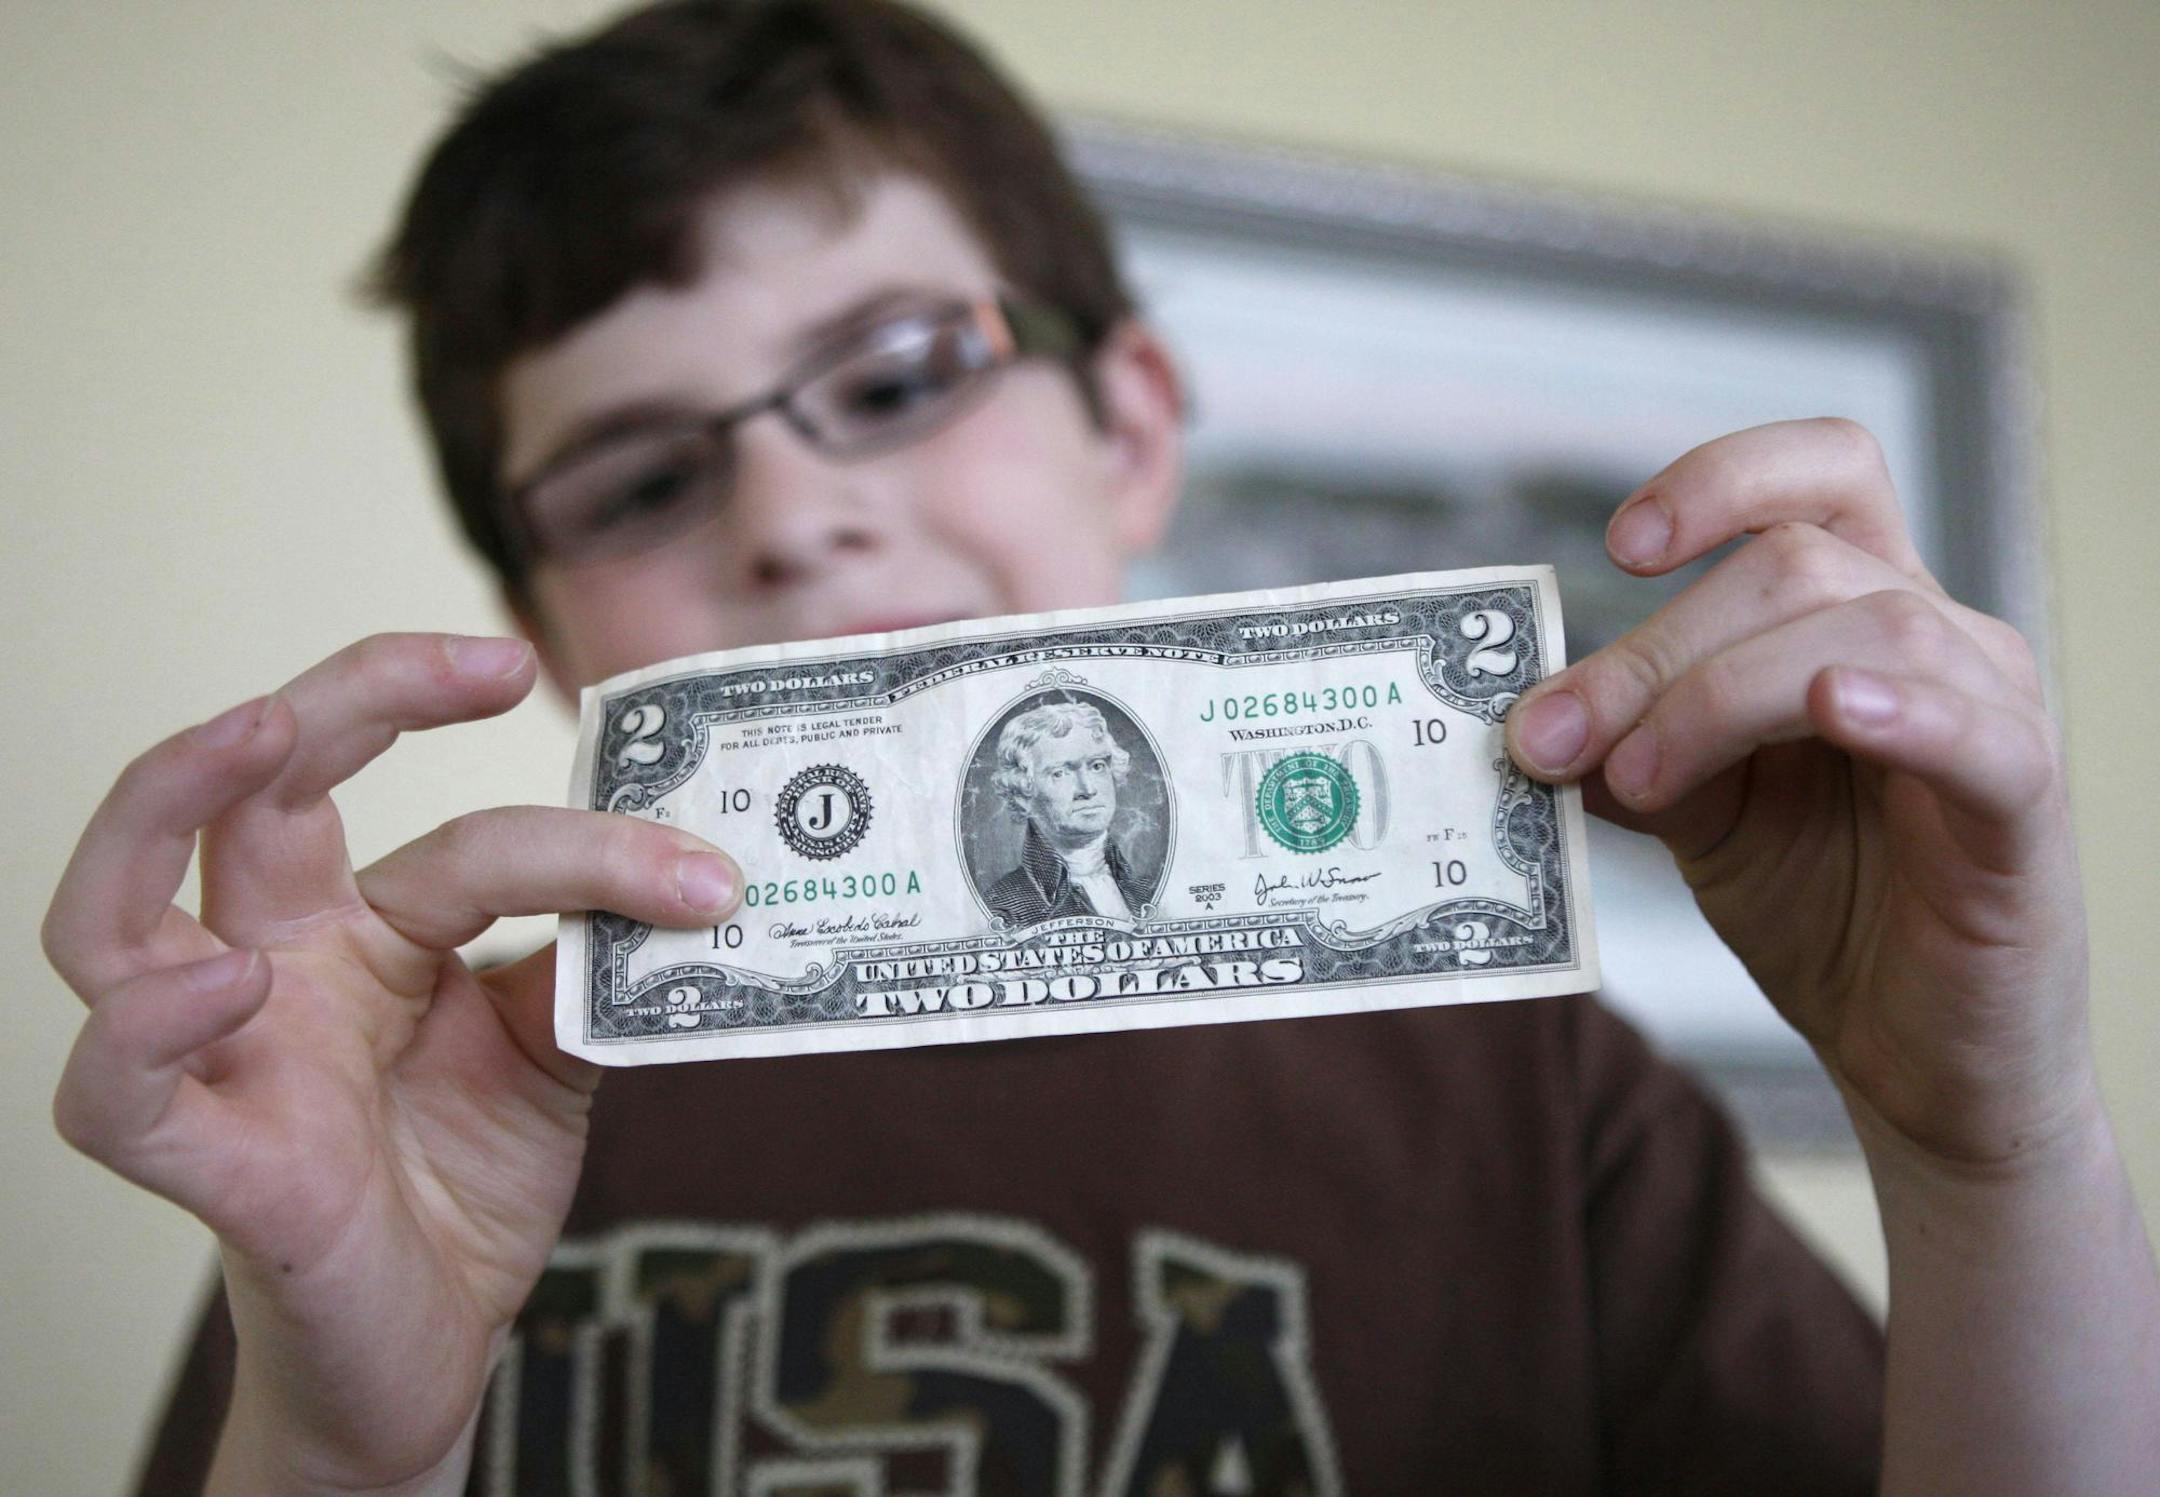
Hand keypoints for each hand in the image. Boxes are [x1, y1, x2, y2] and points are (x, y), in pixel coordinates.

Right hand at [42, 633, 742, 1491]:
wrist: (428, 1347)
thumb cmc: (462, 1184)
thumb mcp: (550, 1057)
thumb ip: (585, 965)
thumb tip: (683, 883)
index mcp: (361, 931)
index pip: (449, 838)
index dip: (572, 825)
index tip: (694, 852)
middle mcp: (275, 967)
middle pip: (246, 791)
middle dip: (345, 698)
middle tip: (478, 657)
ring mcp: (224, 1058)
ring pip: (110, 912)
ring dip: (164, 798)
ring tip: (259, 731)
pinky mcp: (205, 1162)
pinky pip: (117, 1090)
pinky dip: (151, 1028)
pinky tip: (229, 986)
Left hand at [1505, 419, 2088, 1172]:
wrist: (1916, 1055)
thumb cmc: (1827, 910)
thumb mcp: (1700, 817)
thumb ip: (1630, 752)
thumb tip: (1530, 719)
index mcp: (1855, 614)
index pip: (1818, 476)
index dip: (1722, 477)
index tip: (1620, 544)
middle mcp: (1934, 636)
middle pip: (1795, 565)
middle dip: (1655, 648)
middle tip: (1552, 737)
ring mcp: (1991, 712)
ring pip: (1865, 631)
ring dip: (1721, 694)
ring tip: (1634, 778)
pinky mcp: (2025, 805)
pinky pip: (1979, 732)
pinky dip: (1902, 710)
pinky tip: (1834, 711)